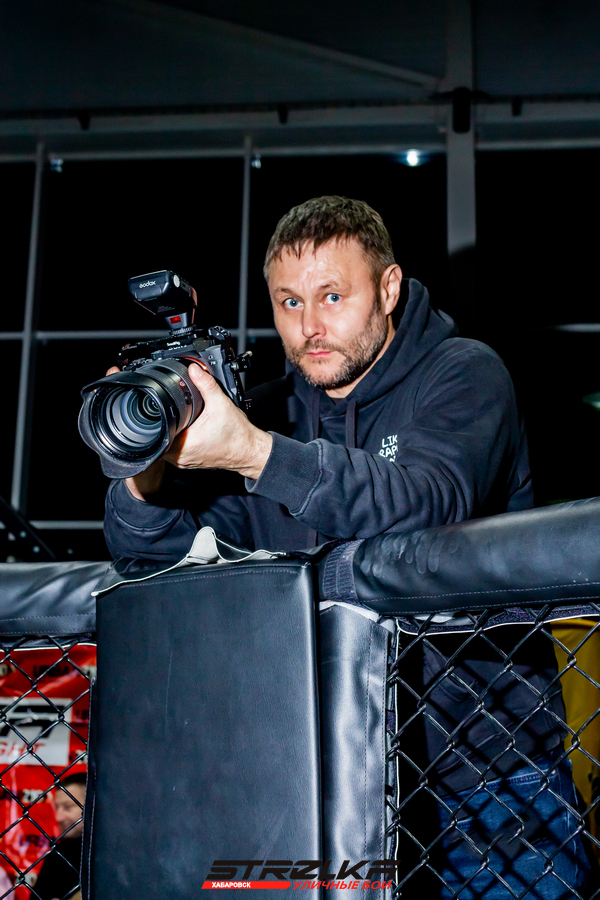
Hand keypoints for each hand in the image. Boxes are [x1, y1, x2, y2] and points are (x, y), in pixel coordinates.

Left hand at [163, 364, 272, 479]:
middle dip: (166, 423)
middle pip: (159, 437)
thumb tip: (194, 370)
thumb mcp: (220, 404)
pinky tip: (189, 431)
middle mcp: (181, 457)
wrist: (248, 450)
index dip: (159, 417)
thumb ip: (206, 384)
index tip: (165, 409)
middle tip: (177, 413)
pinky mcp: (189, 462)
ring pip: (166, 444)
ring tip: (183, 422)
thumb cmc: (237, 435)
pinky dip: (179, 440)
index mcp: (184, 445)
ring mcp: (184, 461)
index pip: (157, 431)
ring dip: (171, 432)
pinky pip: (176, 450)